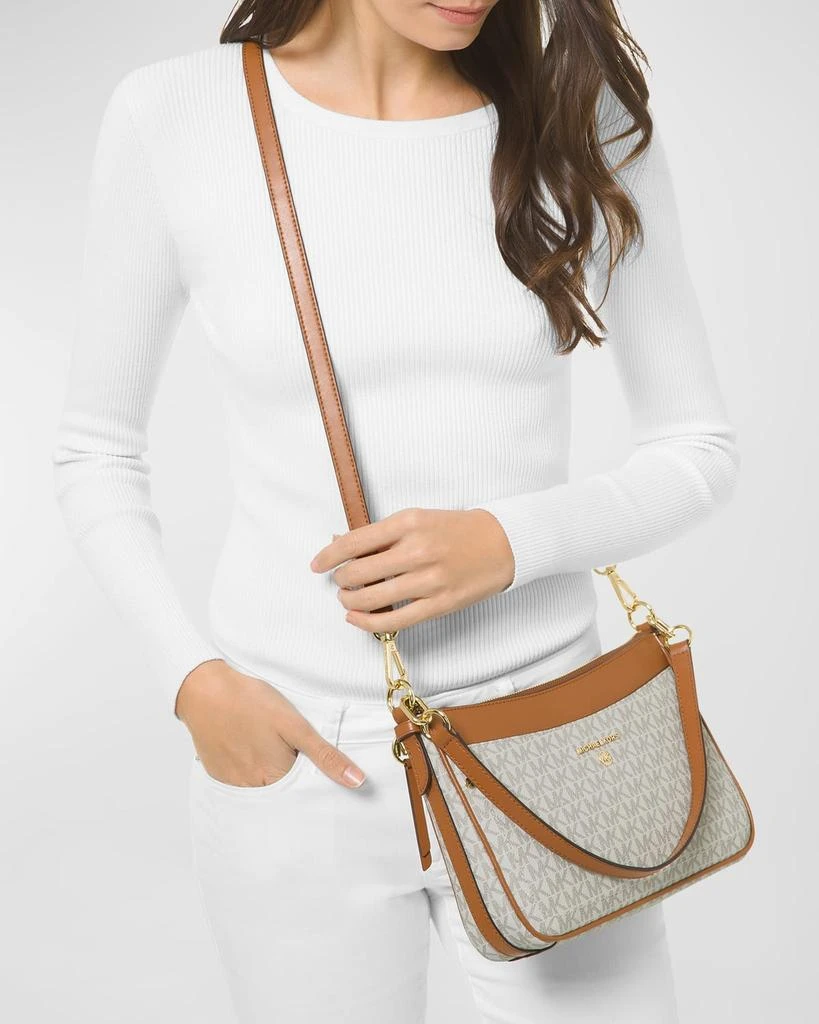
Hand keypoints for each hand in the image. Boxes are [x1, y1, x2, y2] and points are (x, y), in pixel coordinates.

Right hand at [175, 661, 365, 788]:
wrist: (204, 690)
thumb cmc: (251, 703)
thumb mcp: (295, 725)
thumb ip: (325, 756)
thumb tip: (357, 782)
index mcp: (276, 778)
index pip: (305, 796)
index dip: (315, 784)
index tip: (317, 772)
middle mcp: (253, 789)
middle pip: (283, 796)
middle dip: (293, 783)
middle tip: (289, 753)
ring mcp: (232, 783)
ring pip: (261, 790)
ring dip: (271, 778)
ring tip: (270, 749)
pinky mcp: (218, 774)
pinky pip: (241, 783)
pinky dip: (250, 773)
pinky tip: (251, 750)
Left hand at [309, 507, 514, 633]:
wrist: (500, 544)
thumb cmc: (454, 529)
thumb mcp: (417, 518)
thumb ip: (380, 534)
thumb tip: (339, 542)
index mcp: (409, 522)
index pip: (354, 542)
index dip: (329, 556)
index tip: (317, 565)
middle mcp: (417, 550)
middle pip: (358, 572)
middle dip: (341, 580)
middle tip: (340, 581)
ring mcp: (428, 580)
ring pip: (371, 599)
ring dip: (350, 601)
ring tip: (348, 598)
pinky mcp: (438, 605)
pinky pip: (393, 620)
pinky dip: (367, 622)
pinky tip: (356, 618)